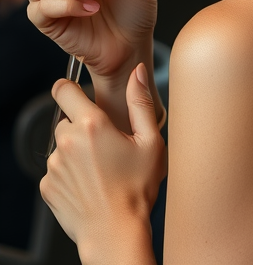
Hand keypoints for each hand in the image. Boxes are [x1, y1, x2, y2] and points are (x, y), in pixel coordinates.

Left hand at [40, 64, 165, 260]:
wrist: (116, 235)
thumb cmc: (136, 190)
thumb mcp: (150, 142)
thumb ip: (141, 102)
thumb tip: (137, 72)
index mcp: (92, 124)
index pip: (64, 89)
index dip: (70, 88)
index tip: (78, 95)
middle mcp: (68, 141)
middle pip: (66, 119)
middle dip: (82, 126)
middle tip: (104, 146)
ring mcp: (54, 165)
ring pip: (61, 146)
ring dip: (75, 151)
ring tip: (99, 170)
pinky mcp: (47, 186)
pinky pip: (55, 170)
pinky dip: (68, 174)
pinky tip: (88, 184)